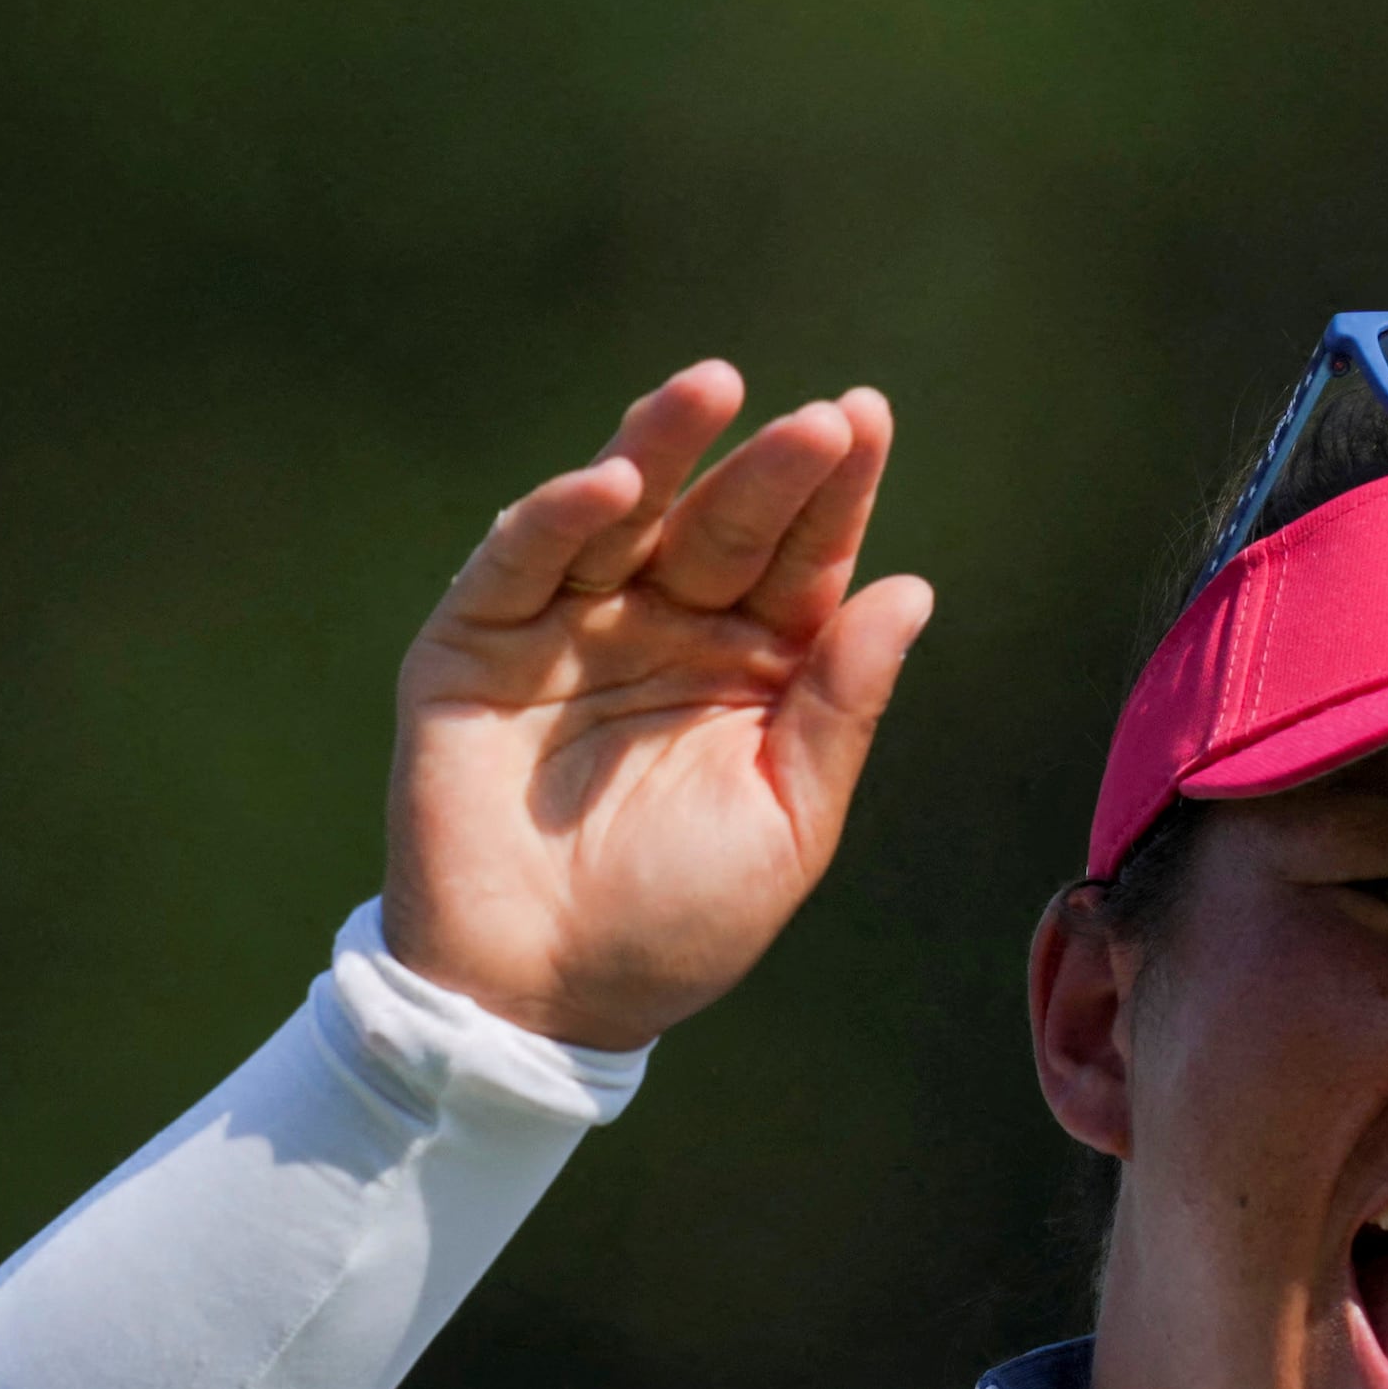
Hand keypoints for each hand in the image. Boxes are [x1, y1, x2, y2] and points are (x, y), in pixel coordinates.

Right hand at [384, 360, 933, 1052]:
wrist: (541, 999)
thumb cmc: (674, 924)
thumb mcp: (786, 824)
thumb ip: (839, 708)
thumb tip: (912, 589)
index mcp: (748, 667)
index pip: (798, 559)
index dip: (831, 494)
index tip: (865, 422)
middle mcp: (661, 628)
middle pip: (722, 525)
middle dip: (769, 469)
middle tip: (820, 422)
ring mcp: (567, 626)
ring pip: (622, 515)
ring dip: (663, 448)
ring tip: (713, 389)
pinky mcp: (475, 642)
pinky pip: (520, 560)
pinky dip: (561, 515)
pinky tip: (617, 485)